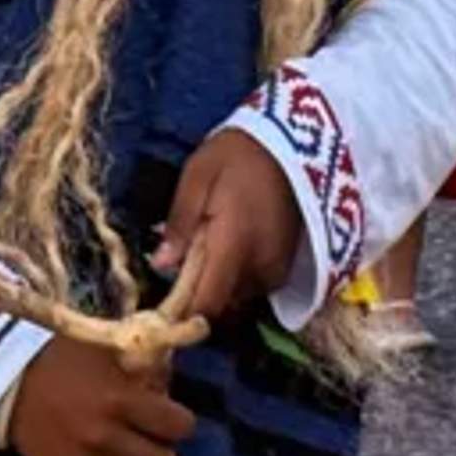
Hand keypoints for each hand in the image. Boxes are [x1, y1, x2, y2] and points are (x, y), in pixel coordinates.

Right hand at [5, 335, 194, 455]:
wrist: (9, 385)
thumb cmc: (64, 362)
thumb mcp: (109, 353)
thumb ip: (146, 371)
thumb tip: (174, 391)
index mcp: (118, 400)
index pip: (179, 426)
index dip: (180, 423)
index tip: (171, 420)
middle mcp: (102, 438)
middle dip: (164, 453)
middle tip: (153, 445)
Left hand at [153, 127, 308, 325]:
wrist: (294, 141)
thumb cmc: (238, 154)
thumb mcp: (197, 177)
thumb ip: (180, 223)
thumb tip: (160, 265)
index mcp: (234, 248)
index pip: (207, 306)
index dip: (183, 315)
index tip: (163, 307)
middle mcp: (260, 268)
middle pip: (221, 307)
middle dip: (198, 297)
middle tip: (181, 267)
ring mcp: (278, 268)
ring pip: (238, 298)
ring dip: (219, 286)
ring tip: (206, 252)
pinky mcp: (289, 264)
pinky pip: (256, 286)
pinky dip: (238, 277)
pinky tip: (230, 249)